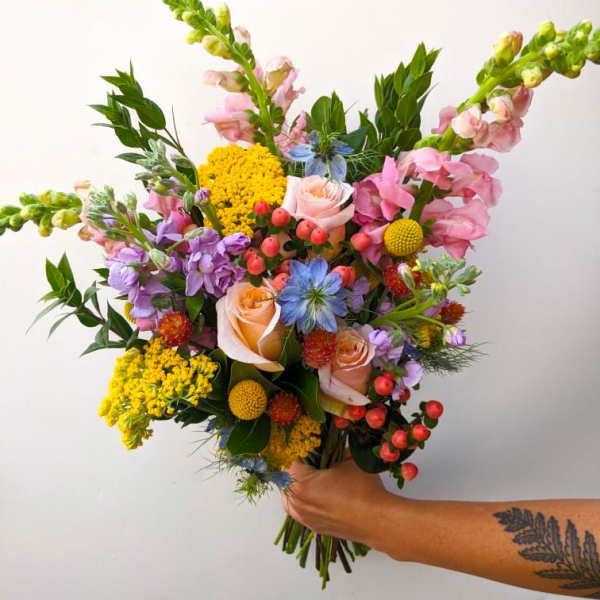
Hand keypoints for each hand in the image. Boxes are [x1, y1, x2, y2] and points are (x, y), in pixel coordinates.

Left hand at [281, 456, 395, 550]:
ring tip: (314, 477)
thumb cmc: (363, 489)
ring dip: (297, 485)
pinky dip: (304, 500)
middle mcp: (298, 504)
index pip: (289, 461)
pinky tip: (319, 493)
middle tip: (311, 460)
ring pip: (290, 497)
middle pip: (285, 480)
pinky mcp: (314, 528)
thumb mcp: (348, 458)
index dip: (299, 451)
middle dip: (296, 468)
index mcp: (302, 484)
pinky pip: (299, 510)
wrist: (377, 520)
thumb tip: (328, 443)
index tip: (308, 446)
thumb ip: (333, 448)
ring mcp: (304, 518)